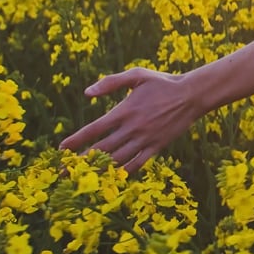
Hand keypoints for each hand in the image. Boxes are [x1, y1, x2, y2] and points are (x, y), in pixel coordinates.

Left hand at [60, 68, 205, 172]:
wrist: (192, 95)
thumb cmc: (162, 83)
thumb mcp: (137, 75)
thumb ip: (110, 82)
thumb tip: (87, 93)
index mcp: (124, 111)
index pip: (94, 129)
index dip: (76, 140)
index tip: (61, 149)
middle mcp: (133, 128)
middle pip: (102, 149)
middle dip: (81, 161)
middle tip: (64, 171)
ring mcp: (146, 139)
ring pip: (118, 160)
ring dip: (99, 169)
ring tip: (85, 177)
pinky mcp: (158, 146)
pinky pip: (138, 163)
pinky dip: (124, 172)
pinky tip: (113, 177)